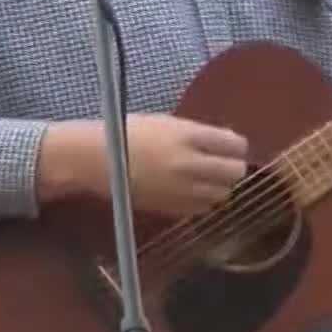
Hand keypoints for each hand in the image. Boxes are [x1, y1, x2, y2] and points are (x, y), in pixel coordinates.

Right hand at [41, 115, 247, 216]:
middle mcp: (189, 163)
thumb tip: (225, 144)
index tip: (231, 147)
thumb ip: (196, 133)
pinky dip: (203, 201)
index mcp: (187, 135)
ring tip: (206, 179)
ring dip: (219, 186)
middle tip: (223, 164)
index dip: (236, 146)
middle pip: (234, 172)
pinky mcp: (171, 207)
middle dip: (232, 167)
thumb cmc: (128, 133)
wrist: (94, 159)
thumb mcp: (165, 123)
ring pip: (222, 194)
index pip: (234, 144)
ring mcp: (181, 188)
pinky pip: (202, 208)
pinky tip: (190, 191)